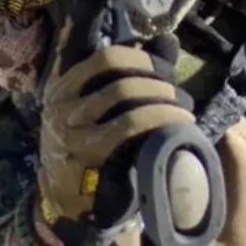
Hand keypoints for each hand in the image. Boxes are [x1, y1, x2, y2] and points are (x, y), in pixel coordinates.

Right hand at [37, 41, 193, 237]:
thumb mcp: (97, 111)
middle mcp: (61, 102)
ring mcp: (70, 128)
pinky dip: (156, 124)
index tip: (167, 67)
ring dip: (163, 103)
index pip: (105, 57)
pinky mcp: (85, 154)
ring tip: (184, 112)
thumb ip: (127, 77)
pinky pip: (126, 130)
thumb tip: (168, 41)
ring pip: (124, 101)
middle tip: (181, 95)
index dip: (141, 57)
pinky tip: (176, 130)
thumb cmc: (89, 151)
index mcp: (63, 85)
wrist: (66, 203)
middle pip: (118, 76)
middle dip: (158, 82)